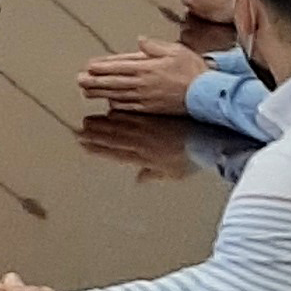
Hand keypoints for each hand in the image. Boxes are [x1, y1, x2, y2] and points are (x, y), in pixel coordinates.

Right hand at [77, 112, 195, 181]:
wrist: (210, 146)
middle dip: (95, 137)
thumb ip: (153, 174)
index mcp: (145, 157)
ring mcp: (147, 132)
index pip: (116, 153)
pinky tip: (109, 110)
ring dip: (101, 127)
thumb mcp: (173, 173)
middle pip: (114, 140)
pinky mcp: (154, 121)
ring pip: (119, 128)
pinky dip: (119, 115)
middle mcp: (143, 144)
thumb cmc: (195, 159)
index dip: (100, 149)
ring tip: (87, 123)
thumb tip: (140, 179)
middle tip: (80, 132)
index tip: (86, 145)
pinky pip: (132, 117)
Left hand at [78, 37, 207, 115]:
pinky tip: (109, 104)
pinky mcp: (151, 109)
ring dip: (100, 94)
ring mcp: (145, 98)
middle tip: (79, 80)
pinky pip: (129, 107)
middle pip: (113, 82)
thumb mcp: (175, 50)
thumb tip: (140, 41)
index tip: (88, 66)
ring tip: (86, 92)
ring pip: (117, 95)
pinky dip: (117, 105)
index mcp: (146, 67)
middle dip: (94, 81)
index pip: (118, 66)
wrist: (206, 93)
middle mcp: (142, 83)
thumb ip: (154, 46)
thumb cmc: (193, 70)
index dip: (102, 66)